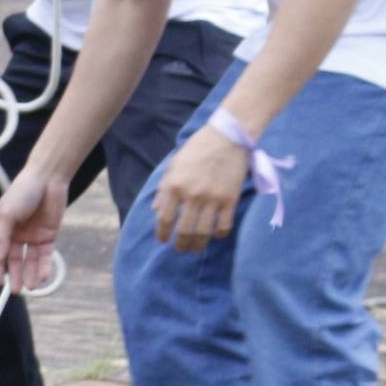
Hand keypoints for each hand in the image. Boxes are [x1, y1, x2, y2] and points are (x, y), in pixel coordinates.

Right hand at [0, 168, 70, 293]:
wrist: (48, 179)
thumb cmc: (22, 192)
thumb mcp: (6, 214)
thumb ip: (2, 236)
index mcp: (3, 229)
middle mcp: (17, 235)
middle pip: (15, 260)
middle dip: (15, 275)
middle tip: (15, 291)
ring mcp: (33, 236)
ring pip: (30, 260)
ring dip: (30, 274)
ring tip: (30, 287)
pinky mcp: (49, 236)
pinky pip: (46, 255)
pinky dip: (44, 266)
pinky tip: (42, 276)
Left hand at [154, 124, 248, 251]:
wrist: (228, 136)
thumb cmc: (197, 149)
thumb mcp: (173, 166)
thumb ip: (163, 189)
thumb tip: (155, 211)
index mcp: (174, 186)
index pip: (164, 219)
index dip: (162, 233)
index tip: (163, 240)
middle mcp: (192, 195)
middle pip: (184, 230)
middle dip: (181, 245)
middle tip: (181, 249)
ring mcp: (212, 198)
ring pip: (203, 232)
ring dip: (198, 244)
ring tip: (196, 248)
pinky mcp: (230, 199)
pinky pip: (224, 225)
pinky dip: (219, 234)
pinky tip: (216, 235)